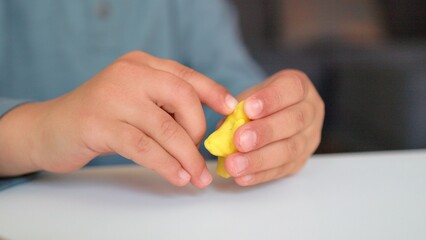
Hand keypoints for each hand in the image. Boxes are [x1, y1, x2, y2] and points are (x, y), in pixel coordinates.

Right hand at [0, 51, 237, 187]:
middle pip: (182, 99)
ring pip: (166, 128)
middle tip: (200, 155)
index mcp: (141, 64)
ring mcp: (112, 97)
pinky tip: (177, 176)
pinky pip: (144, 147)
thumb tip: (205, 125)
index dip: (213, 93)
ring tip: (198, 177)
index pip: (186, 76)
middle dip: (198, 131)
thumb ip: (164, 103)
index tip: (230, 110)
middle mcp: (129, 73)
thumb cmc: (101, 116)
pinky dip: (166, 164)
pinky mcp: (99, 124)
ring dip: (188, 156)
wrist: (50, 128)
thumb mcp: (135, 99)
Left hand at [225, 70, 323, 185]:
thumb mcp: (251, 97)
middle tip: (239, 141)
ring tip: (234, 164)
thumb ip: (239, 109)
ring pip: (290, 149)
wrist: (277, 117)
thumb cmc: (261, 104)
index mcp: (300, 87)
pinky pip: (283, 169)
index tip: (247, 109)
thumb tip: (222, 130)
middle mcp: (311, 111)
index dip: (270, 100)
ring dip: (259, 159)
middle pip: (294, 121)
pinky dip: (260, 174)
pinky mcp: (301, 161)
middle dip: (265, 132)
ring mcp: (310, 138)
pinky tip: (242, 177)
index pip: (291, 89)